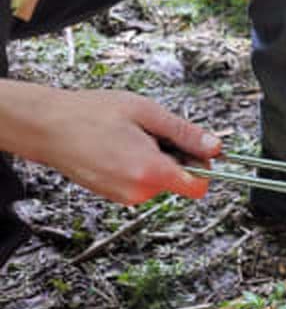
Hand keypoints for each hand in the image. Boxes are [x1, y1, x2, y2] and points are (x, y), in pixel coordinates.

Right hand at [31, 89, 221, 204]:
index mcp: (150, 171)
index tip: (199, 151)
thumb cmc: (89, 114)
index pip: (199, 187)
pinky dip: (139, 167)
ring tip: (129, 139)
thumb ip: (185, 133)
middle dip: (175, 157)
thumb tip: (215, 146)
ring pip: (161, 181)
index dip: (204, 167)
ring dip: (155, 161)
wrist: (46, 126)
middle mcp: (139, 191)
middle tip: (151, 134)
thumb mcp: (146, 112)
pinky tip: (119, 149)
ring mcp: (126, 196)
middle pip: (180, 181)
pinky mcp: (116, 196)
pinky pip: (142, 183)